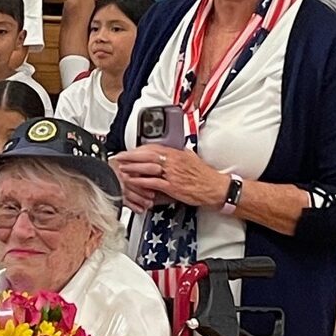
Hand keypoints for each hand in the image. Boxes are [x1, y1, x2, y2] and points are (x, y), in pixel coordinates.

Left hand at [110, 144, 229, 214]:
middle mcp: (173, 162)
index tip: (130, 150)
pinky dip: (141, 181)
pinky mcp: (172, 187)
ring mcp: (172, 174)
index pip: (154, 147)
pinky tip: (133, 181)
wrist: (216, 188)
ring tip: (122, 167)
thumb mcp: (192, 158)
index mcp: (177, 153)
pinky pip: (153, 182)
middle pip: (147, 155)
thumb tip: (173, 150)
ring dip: (133, 167)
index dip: (139, 148)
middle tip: (120, 156)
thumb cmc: (205, 176)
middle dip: (131, 155)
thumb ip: (180, 154)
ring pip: (148, 167)